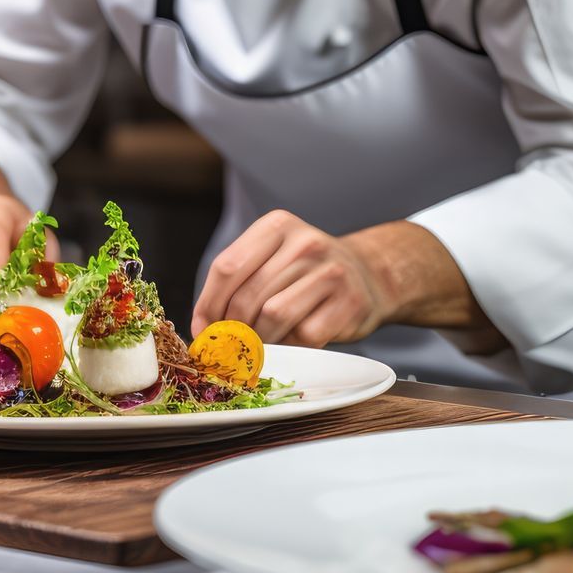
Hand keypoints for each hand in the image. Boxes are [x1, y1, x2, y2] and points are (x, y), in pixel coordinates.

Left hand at [189, 210, 391, 347]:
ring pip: (273, 317)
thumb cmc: (307, 273)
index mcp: (277, 225)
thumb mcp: (273, 259)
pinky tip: (293, 341)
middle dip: (233, 329)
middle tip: (232, 344)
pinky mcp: (350, 303)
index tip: (203, 328)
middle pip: (247, 297)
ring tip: (262, 343)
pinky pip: (304, 335)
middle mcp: (305, 243)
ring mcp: (331, 272)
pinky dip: (292, 346)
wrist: (369, 276)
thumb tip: (203, 328)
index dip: (208, 304)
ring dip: (261, 340)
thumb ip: (239, 282)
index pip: (227, 267)